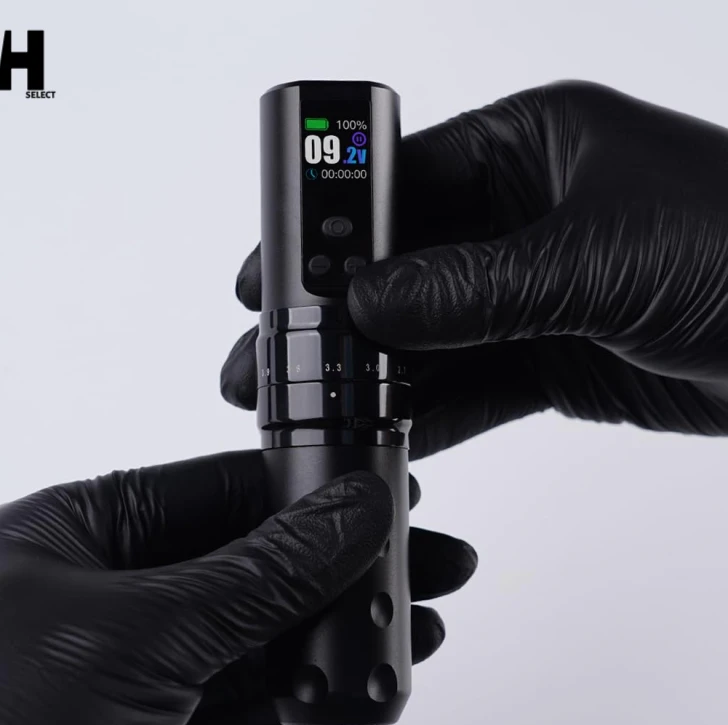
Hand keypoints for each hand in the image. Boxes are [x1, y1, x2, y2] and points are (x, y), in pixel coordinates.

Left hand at [0, 451, 474, 724]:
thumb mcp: (142, 633)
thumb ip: (261, 575)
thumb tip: (354, 513)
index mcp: (78, 532)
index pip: (217, 488)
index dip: (307, 487)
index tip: (380, 489)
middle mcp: (105, 590)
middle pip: (251, 564)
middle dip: (341, 568)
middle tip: (424, 562)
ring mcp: (127, 667)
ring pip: (255, 638)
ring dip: (336, 636)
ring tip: (415, 627)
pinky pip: (240, 704)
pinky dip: (304, 699)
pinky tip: (363, 686)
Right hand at [221, 81, 727, 458]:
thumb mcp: (594, 259)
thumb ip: (473, 287)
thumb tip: (369, 304)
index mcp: (528, 150)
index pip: (399, 181)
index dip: (329, 227)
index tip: (273, 271)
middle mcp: (521, 218)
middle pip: (402, 267)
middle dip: (336, 315)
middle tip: (271, 355)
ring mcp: (531, 293)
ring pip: (430, 336)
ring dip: (374, 373)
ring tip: (310, 406)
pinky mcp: (552, 357)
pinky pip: (473, 385)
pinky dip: (429, 411)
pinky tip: (383, 433)